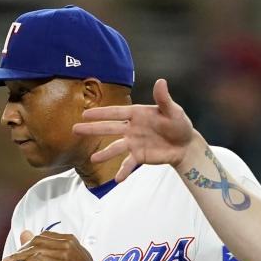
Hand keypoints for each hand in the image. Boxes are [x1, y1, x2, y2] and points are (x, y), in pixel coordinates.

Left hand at [3, 230, 105, 260]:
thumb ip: (54, 253)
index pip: (43, 236)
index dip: (29, 243)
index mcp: (70, 239)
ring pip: (36, 249)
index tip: (19, 252)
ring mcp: (65, 251)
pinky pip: (38, 259)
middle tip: (11, 257)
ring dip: (21, 256)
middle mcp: (67, 242)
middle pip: (37, 240)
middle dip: (22, 248)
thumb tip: (43, 250)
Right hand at [72, 79, 199, 181]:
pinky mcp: (139, 156)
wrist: (184, 145)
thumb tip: (160, 81)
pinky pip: (128, 164)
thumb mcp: (173, 111)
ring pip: (115, 148)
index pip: (115, 112)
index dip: (100, 113)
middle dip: (92, 129)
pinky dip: (123, 171)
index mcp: (137, 114)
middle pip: (109, 129)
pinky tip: (117, 180)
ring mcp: (133, 143)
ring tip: (92, 159)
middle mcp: (131, 128)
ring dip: (104, 154)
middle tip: (75, 130)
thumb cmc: (179, 124)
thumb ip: (164, 99)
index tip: (85, 114)